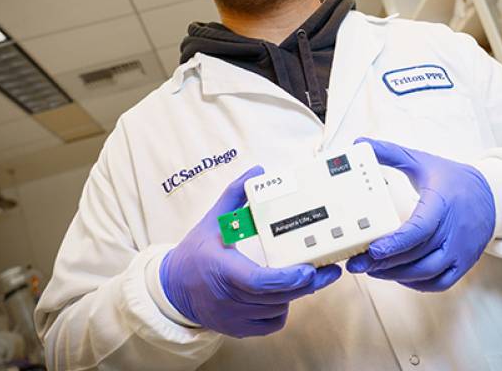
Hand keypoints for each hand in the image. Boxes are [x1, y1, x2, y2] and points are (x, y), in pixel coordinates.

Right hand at [160, 166, 341, 337]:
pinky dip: (281, 308)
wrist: (173, 289)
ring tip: (302, 276)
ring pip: (278, 309)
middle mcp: (227, 298)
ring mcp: (233, 318)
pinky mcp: (237, 329)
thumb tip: (257, 172)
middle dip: (306, 284)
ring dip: (293, 293)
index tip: (309, 268)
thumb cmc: (196, 252)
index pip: (260, 281)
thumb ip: (235, 195)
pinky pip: (272, 323)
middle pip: (277, 296)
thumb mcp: (212, 220)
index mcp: (222, 269)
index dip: (288, 278)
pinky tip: (282, 293)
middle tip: (328, 270)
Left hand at [346, 138, 495, 291]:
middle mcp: (454, 231)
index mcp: (442, 204)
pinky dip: (416, 283)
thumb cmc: (452, 179)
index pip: (419, 229)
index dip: (395, 242)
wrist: (492, 196)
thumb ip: (390, 153)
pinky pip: (438, 283)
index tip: (372, 249)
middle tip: (357, 262)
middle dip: (383, 262)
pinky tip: (397, 275)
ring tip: (371, 269)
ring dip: (395, 275)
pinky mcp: (464, 264)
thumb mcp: (422, 161)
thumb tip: (360, 142)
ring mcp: (461, 251)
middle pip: (416, 255)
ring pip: (425, 272)